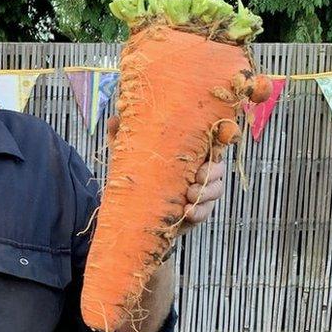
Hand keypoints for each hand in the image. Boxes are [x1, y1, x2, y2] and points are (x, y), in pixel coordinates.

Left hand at [105, 116, 226, 237]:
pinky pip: (205, 212)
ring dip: (206, 193)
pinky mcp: (195, 212)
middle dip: (212, 173)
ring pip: (216, 190)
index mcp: (187, 153)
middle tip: (197, 178)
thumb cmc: (133, 173)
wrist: (127, 207)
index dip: (215, 147)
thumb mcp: (126, 154)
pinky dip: (198, 212)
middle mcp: (197, 171)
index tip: (209, 152)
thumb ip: (121, 136)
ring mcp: (199, 192)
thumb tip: (113, 118)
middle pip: (218, 168)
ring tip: (190, 196)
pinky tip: (188, 212)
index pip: (210, 145)